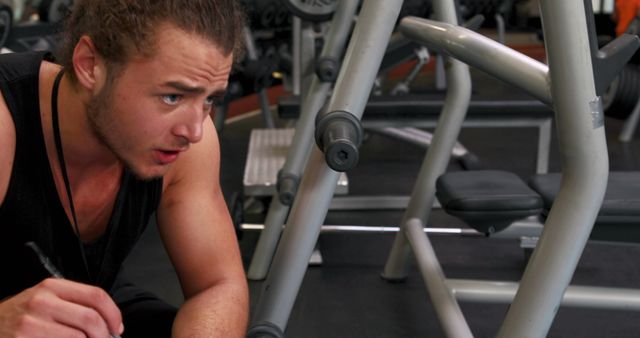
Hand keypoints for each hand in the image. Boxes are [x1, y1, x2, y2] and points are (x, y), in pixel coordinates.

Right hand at [0, 278, 123, 337]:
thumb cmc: (21, 317)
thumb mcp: (45, 301)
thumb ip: (74, 306)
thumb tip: (109, 325)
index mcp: (52, 287)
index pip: (96, 296)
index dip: (113, 314)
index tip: (116, 328)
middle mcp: (42, 302)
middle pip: (91, 319)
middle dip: (103, 335)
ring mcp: (31, 323)